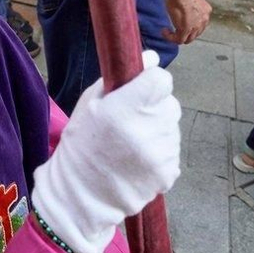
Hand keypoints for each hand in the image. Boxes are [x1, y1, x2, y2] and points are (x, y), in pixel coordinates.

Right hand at [31, 51, 182, 252]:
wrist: (80, 195)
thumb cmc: (81, 145)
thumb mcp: (90, 104)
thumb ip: (120, 78)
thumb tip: (152, 57)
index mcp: (123, 109)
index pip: (162, 80)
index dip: (152, 82)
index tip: (141, 90)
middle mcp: (145, 131)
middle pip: (170, 104)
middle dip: (155, 107)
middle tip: (133, 121)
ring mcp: (159, 155)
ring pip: (173, 128)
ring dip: (159, 131)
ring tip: (133, 144)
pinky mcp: (167, 174)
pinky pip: (173, 151)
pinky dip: (161, 153)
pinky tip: (139, 161)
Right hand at [164, 0, 210, 44]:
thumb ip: (189, 6)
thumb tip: (182, 8)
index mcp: (206, 11)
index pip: (200, 25)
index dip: (191, 27)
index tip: (181, 24)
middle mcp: (203, 20)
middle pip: (195, 34)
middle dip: (185, 34)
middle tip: (174, 31)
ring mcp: (195, 27)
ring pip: (187, 39)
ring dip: (177, 37)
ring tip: (168, 32)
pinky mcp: (186, 30)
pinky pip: (178, 40)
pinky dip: (170, 38)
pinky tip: (164, 32)